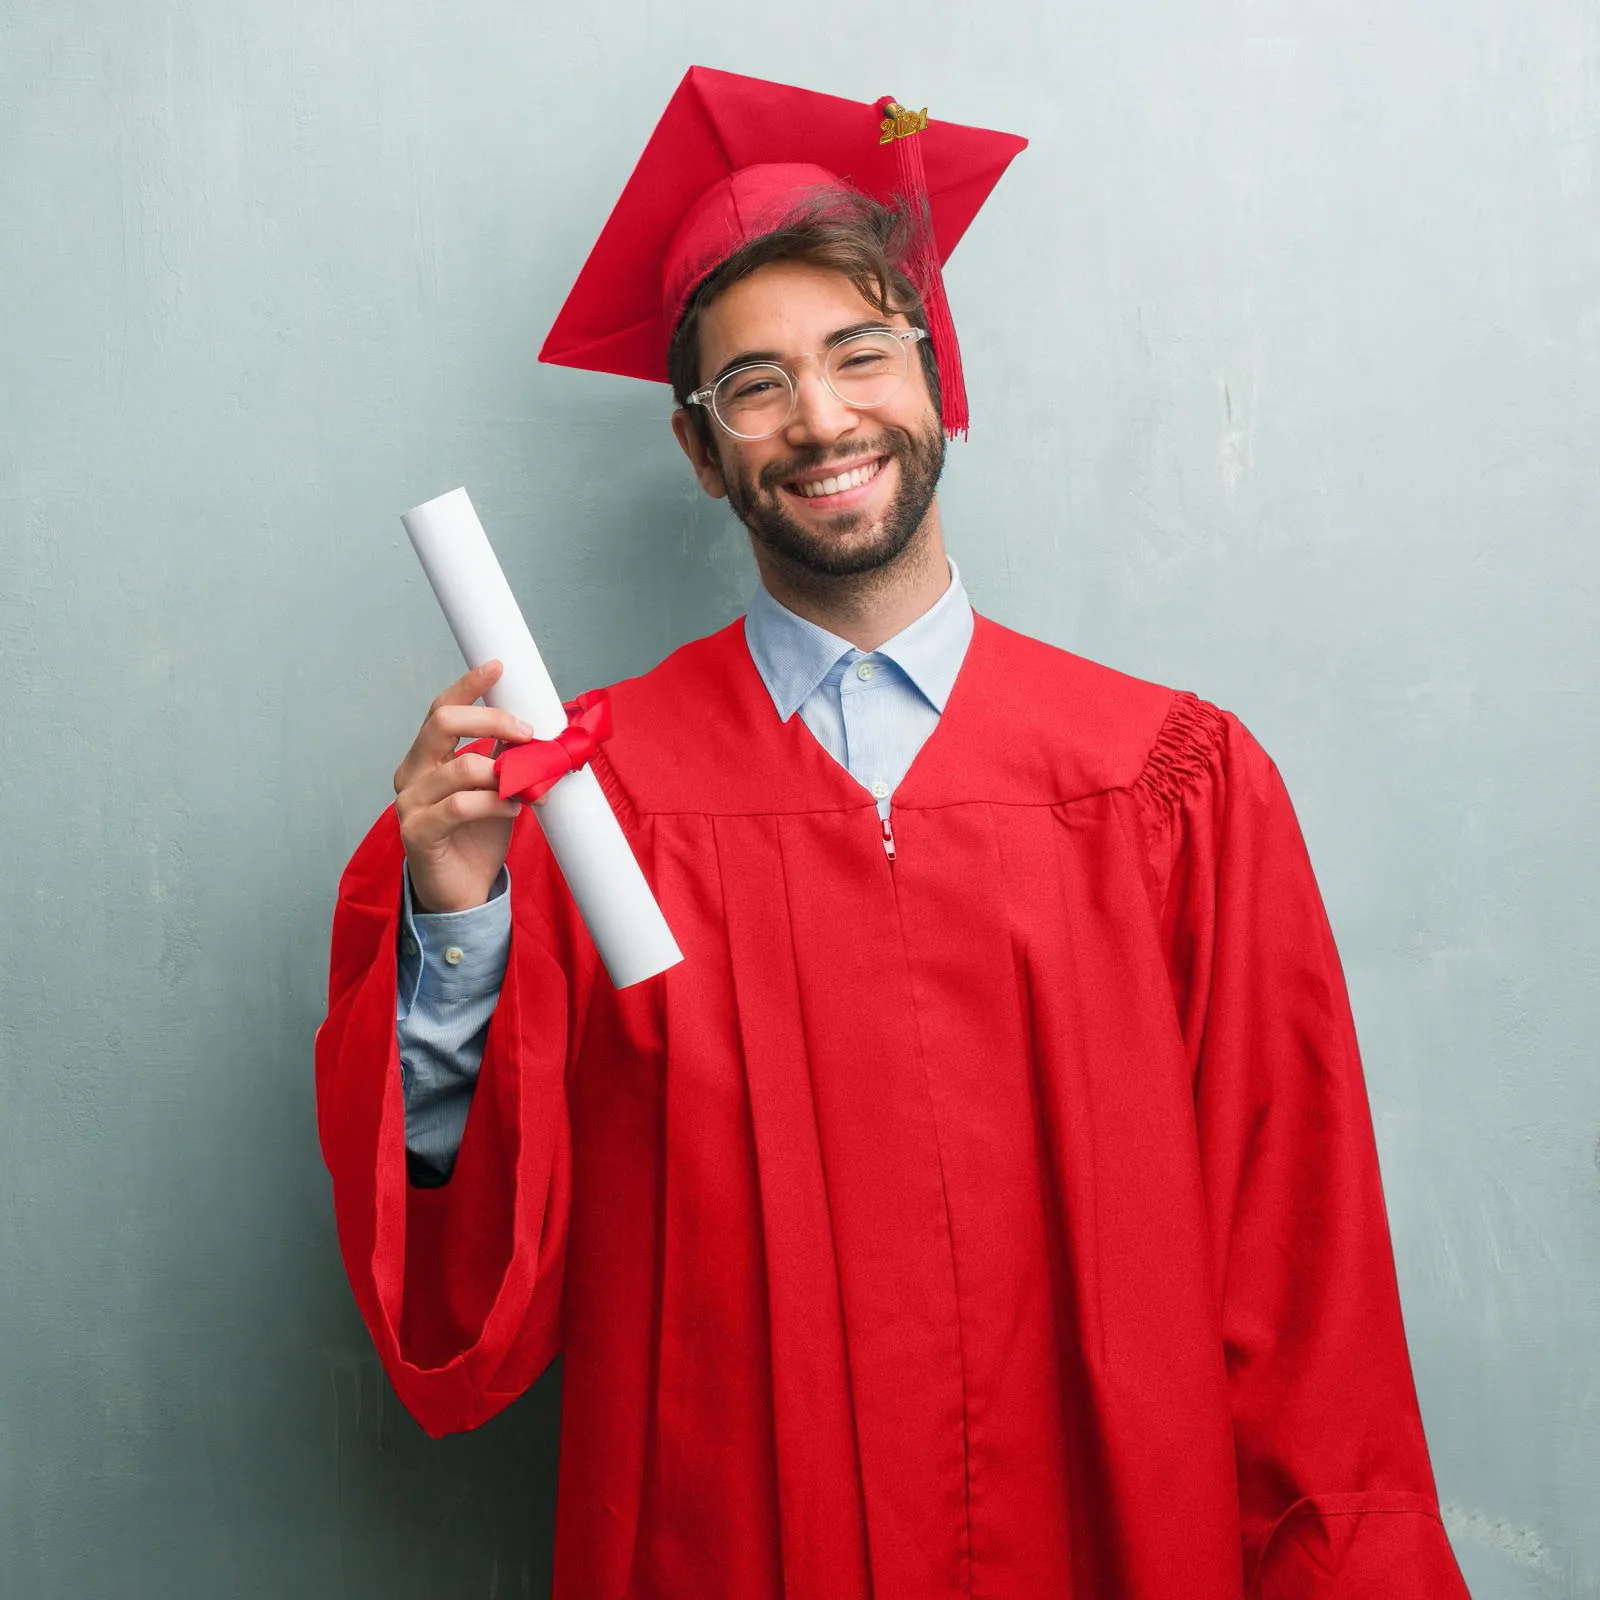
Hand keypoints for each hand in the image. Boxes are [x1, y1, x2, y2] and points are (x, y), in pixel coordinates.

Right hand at [393, 661, 540, 913]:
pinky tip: (516, 807)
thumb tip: (536, 727)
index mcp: (425, 758)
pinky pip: (462, 806)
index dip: (468, 686)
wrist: (462, 890)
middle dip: (493, 720)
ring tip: (533, 785)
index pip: (440, 709)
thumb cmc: (476, 836)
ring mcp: (410, 804)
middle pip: (443, 723)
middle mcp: (411, 774)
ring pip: (461, 767)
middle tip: (529, 733)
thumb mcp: (496, 787)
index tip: (498, 666)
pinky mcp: (418, 833)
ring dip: (506, 773)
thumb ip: (505, 758)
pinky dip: (497, 803)